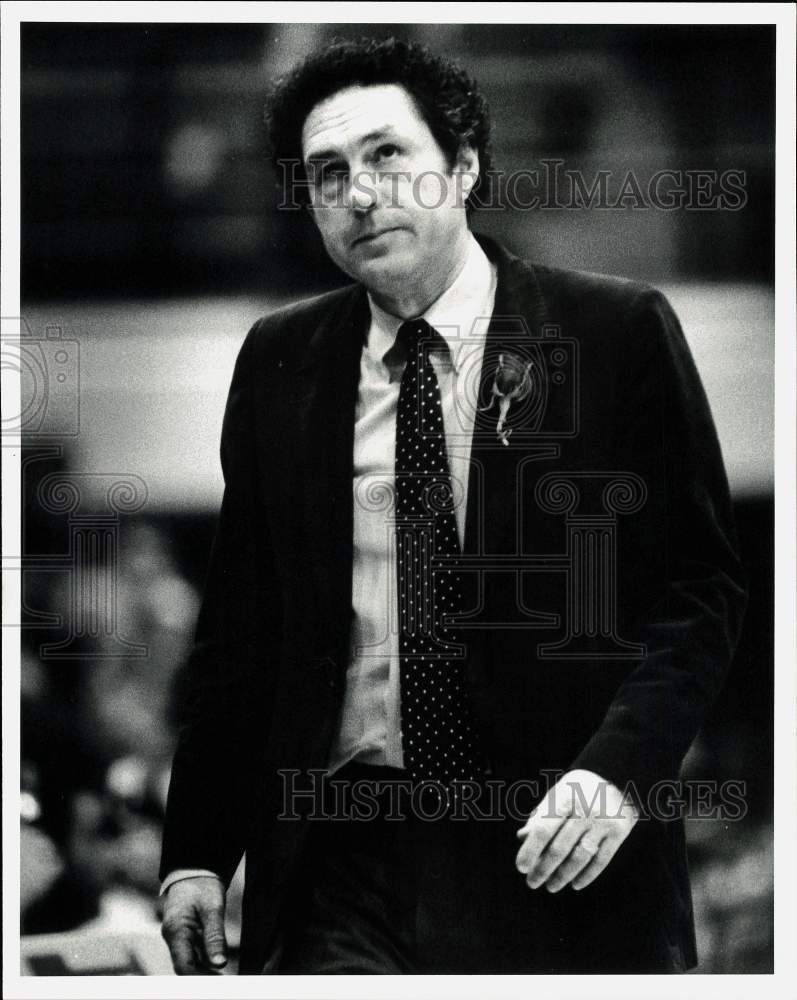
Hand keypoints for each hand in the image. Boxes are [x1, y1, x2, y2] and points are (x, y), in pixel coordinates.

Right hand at [161, 876, 227, 973]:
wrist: (194, 869)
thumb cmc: (202, 884)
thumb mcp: (212, 907)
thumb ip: (215, 935)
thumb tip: (219, 963)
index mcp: (176, 930)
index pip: (184, 966)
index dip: (200, 979)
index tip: (219, 983)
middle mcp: (172, 937)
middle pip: (185, 968)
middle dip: (203, 978)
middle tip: (225, 982)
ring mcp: (176, 937)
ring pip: (188, 963)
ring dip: (204, 972)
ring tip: (224, 979)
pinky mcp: (183, 935)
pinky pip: (191, 954)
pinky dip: (204, 963)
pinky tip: (218, 967)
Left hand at [515, 768, 637, 892]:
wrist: (619, 775)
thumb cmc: (579, 787)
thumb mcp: (558, 793)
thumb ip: (541, 814)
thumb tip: (522, 837)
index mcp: (564, 798)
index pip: (543, 830)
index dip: (531, 851)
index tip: (521, 867)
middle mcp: (584, 811)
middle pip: (560, 848)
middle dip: (543, 869)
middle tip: (532, 882)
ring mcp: (603, 822)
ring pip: (579, 858)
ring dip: (563, 876)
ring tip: (551, 886)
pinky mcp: (619, 832)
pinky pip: (601, 860)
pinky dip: (587, 875)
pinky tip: (575, 884)